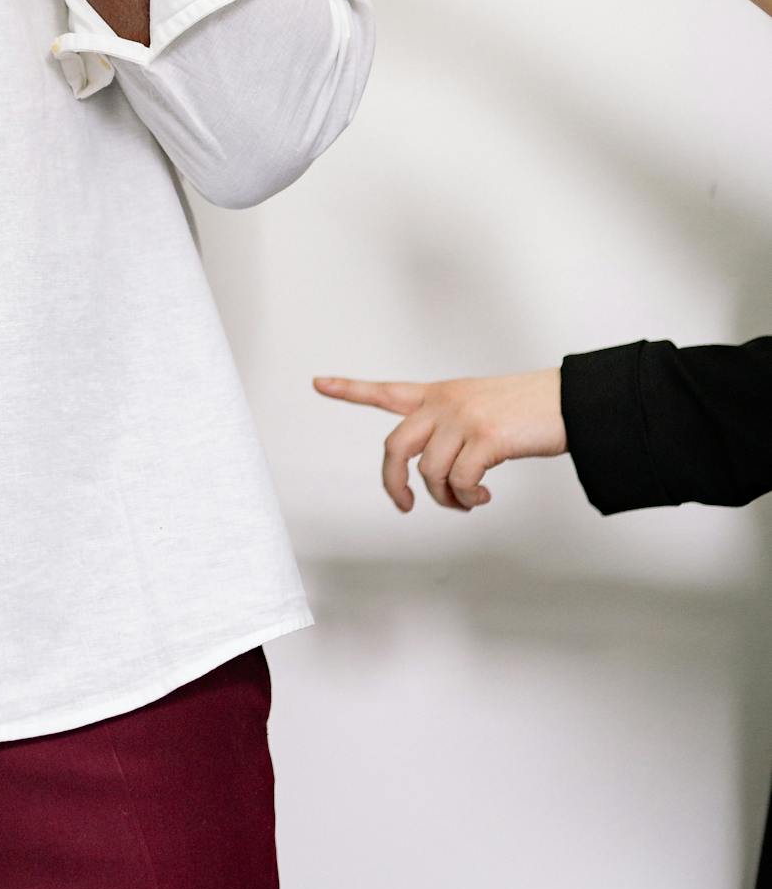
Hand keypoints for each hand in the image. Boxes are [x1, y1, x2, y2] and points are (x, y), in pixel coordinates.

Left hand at [314, 367, 565, 510]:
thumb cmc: (529, 410)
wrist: (570, 401)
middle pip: (395, 448)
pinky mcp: (485, 439)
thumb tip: (438, 479)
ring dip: (447, 498)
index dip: (350, 390)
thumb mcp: (480, 408)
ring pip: (430, 474)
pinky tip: (483, 496)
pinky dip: (468, 498)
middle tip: (407, 505)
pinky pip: (459, 483)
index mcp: (441, 394)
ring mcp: (463, 420)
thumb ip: (451, 430)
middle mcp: (445, 404)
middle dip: (394, 483)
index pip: (387, 391)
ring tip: (470, 499)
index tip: (318, 383)